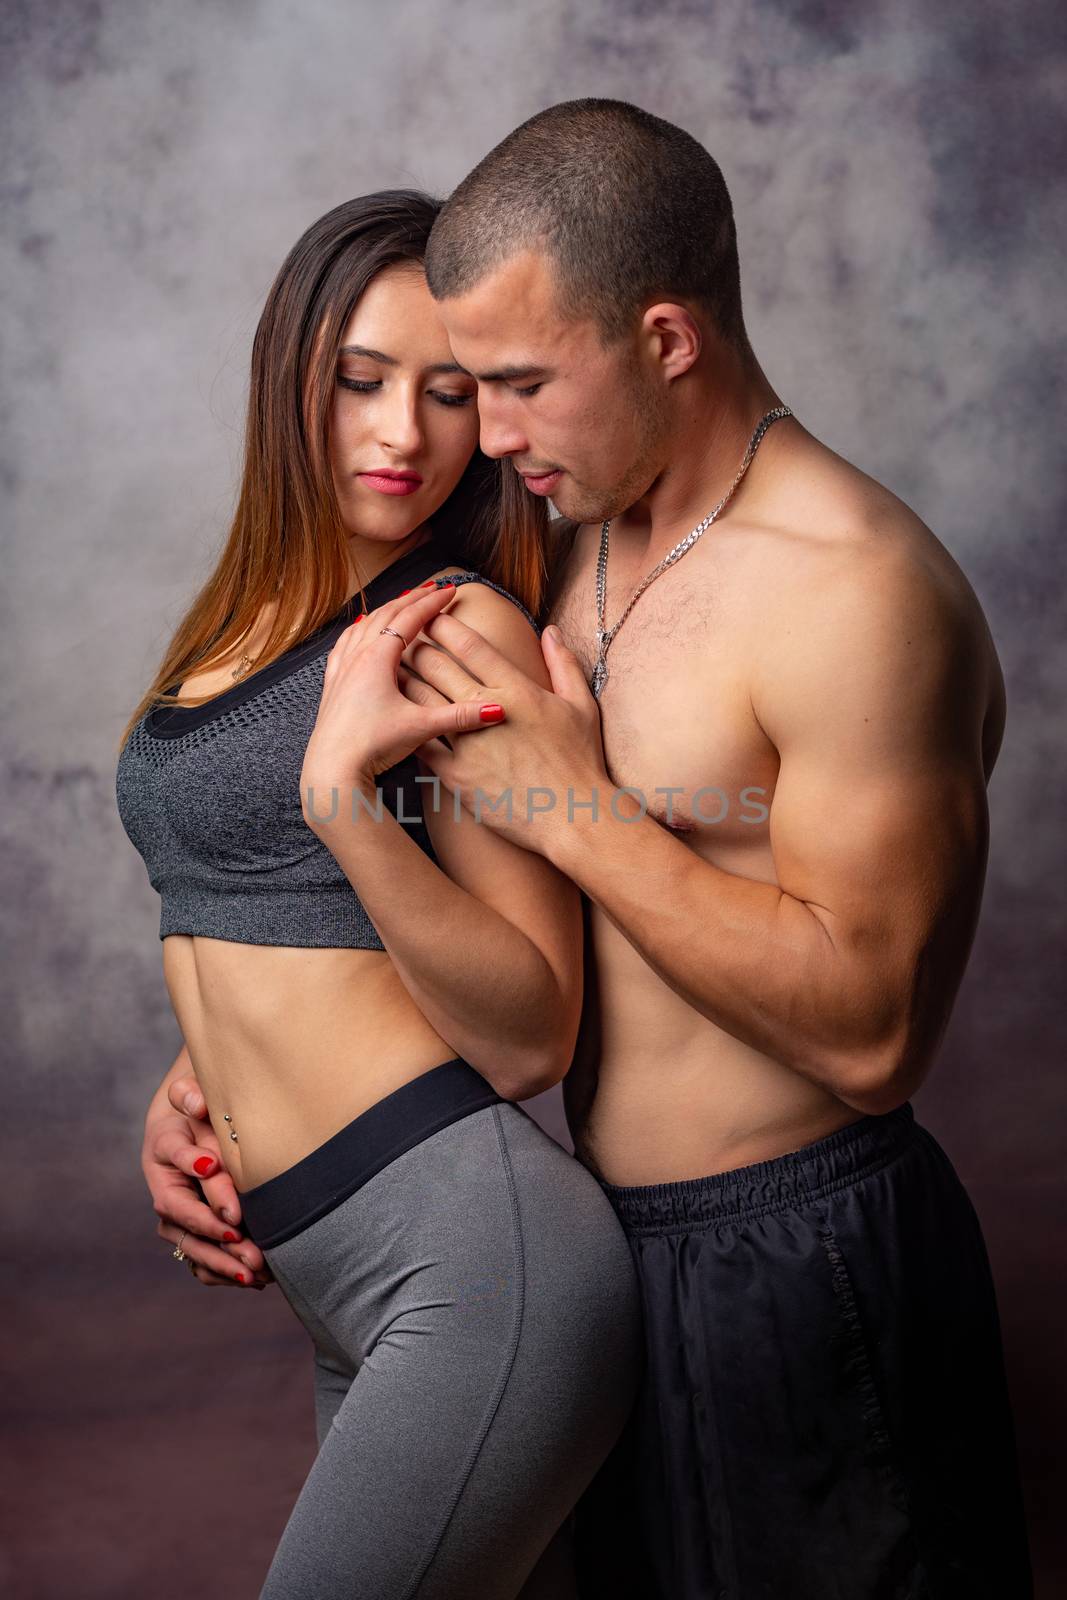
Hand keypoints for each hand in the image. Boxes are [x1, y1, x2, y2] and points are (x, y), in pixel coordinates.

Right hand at [143, 1073, 271, 1288]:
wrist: (200, 1114)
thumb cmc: (205, 1103)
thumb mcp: (202, 1100)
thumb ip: (197, 1103)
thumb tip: (197, 1105)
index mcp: (161, 1153)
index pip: (178, 1183)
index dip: (206, 1204)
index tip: (235, 1217)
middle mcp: (164, 1187)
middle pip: (182, 1224)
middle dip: (217, 1241)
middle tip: (251, 1253)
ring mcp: (174, 1213)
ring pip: (190, 1246)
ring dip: (222, 1263)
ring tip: (255, 1275)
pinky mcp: (190, 1228)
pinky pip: (199, 1258)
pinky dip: (224, 1271)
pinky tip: (256, 1280)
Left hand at [300, 582, 510, 821]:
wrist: (333, 769)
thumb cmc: (373, 746)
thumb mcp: (421, 728)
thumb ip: (460, 716)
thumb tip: (497, 709)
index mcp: (378, 659)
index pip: (409, 618)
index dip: (432, 602)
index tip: (451, 590)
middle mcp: (356, 657)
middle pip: (386, 614)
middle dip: (411, 599)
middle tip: (431, 588)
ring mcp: (341, 669)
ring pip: (363, 626)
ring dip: (385, 611)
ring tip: (400, 603)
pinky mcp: (332, 685)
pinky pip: (345, 645)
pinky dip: (358, 630)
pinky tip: (359, 631)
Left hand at [401, 616, 608, 853]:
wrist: (572, 818)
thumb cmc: (580, 763)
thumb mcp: (581, 706)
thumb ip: (564, 664)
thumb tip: (550, 631)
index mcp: (516, 690)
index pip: (471, 646)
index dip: (446, 626)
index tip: (432, 616)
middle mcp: (486, 711)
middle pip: (438, 667)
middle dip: (417, 646)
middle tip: (404, 636)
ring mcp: (467, 744)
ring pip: (422, 701)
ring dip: (405, 680)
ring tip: (392, 668)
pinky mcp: (455, 775)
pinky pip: (423, 742)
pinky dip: (409, 725)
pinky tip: (398, 716)